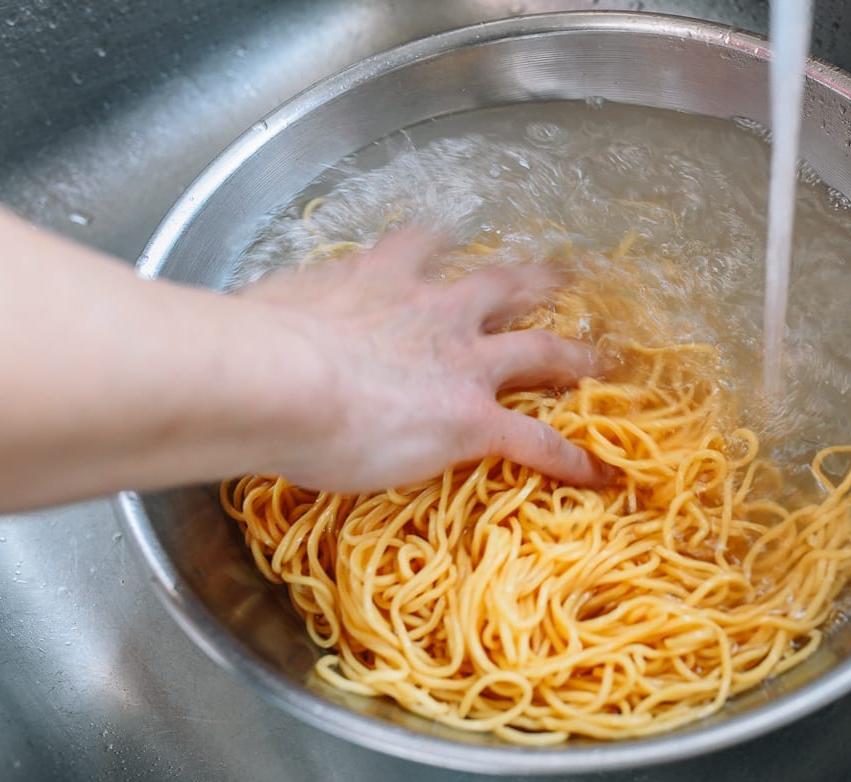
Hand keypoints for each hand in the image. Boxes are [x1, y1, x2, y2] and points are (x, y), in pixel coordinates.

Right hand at [240, 228, 614, 492]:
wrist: (279, 379)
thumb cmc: (256, 348)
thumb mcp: (270, 312)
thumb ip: (280, 319)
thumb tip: (248, 332)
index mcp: (378, 280)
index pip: (421, 249)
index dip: (441, 247)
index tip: (453, 242)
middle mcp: (432, 311)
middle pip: (500, 285)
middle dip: (535, 279)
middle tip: (564, 273)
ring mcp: (461, 363)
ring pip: (538, 348)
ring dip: (574, 355)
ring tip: (602, 360)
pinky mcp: (473, 419)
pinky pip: (536, 440)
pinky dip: (569, 457)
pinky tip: (596, 472)